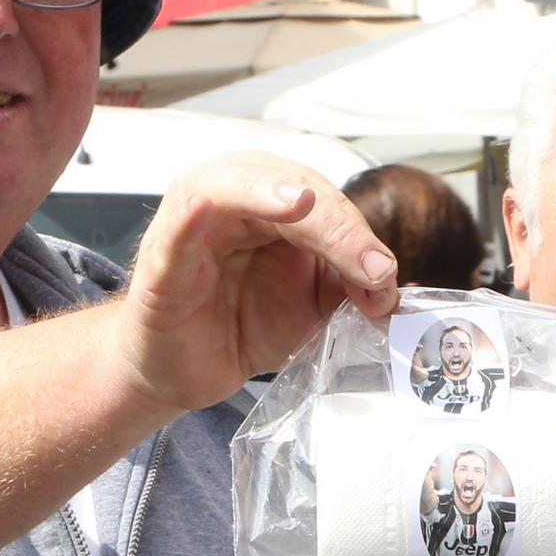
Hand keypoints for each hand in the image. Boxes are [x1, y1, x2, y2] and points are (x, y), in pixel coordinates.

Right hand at [113, 153, 398, 416]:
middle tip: (369, 266)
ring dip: (271, 194)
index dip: (359, 234)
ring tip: (301, 203)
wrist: (188, 369)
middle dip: (335, 224)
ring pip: (234, 188)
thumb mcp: (314, 306)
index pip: (326, 201)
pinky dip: (195, 213)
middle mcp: (235, 197)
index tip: (385, 276)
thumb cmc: (245, 323)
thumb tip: (392, 283)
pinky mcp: (163, 258)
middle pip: (292, 187)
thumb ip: (351, 286)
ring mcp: (194, 222)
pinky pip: (180, 228)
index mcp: (275, 201)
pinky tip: (207, 207)